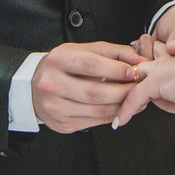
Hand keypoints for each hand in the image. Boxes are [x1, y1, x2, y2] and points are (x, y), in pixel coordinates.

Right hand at [31, 41, 147, 133]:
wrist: (34, 87)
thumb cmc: (63, 66)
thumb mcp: (84, 50)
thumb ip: (113, 52)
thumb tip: (139, 59)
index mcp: (58, 60)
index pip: (91, 65)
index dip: (115, 69)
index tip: (133, 71)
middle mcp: (52, 84)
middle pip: (94, 92)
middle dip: (123, 91)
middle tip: (140, 88)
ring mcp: (55, 107)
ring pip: (96, 110)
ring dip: (121, 106)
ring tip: (136, 99)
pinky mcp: (62, 124)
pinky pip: (93, 121)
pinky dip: (111, 115)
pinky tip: (122, 109)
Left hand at [113, 44, 174, 127]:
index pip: (165, 50)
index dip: (155, 56)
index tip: (147, 59)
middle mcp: (173, 55)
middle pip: (147, 58)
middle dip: (137, 64)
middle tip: (126, 76)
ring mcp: (163, 67)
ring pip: (138, 76)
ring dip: (128, 88)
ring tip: (120, 104)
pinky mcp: (156, 81)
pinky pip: (135, 97)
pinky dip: (126, 110)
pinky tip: (120, 122)